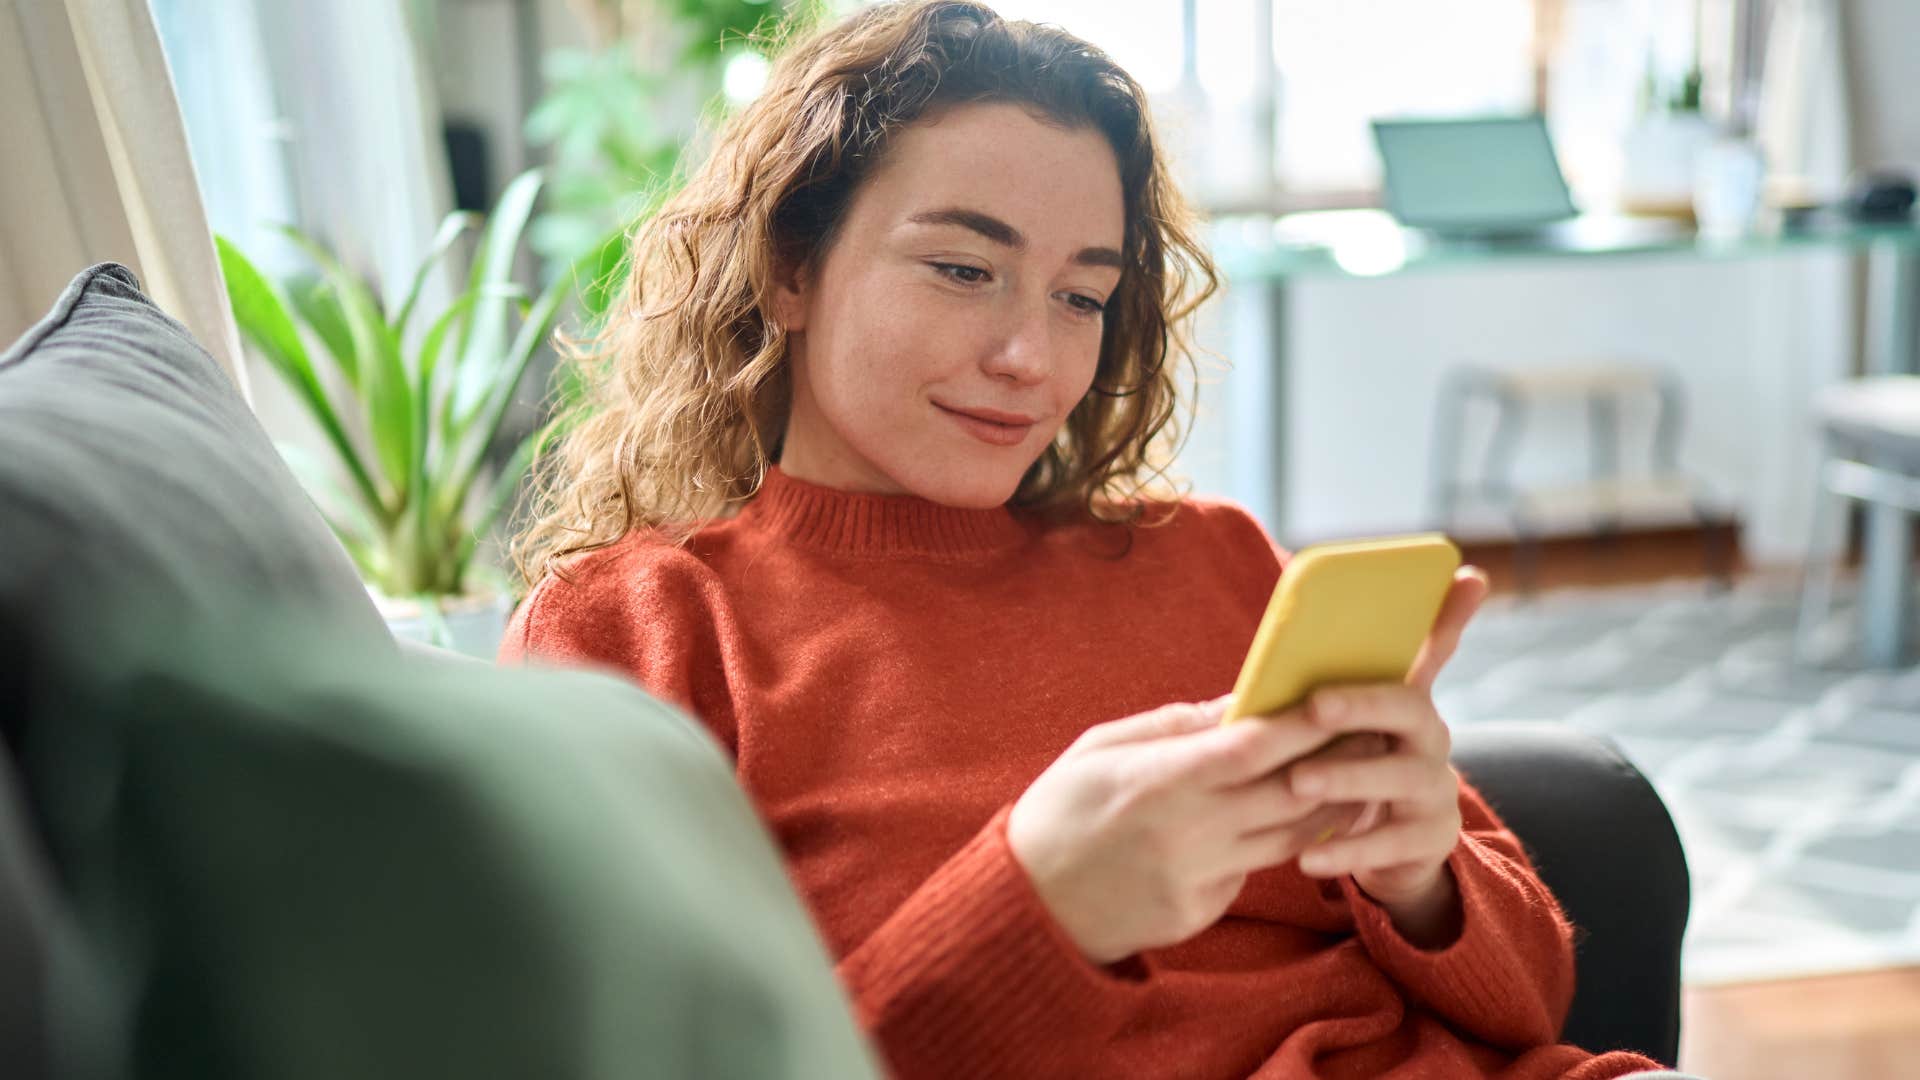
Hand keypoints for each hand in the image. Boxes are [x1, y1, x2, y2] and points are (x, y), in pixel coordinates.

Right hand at [1008, 694, 1364, 964]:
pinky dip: (1274, 845)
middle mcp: (1188, 832)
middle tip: (1374, 733)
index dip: (1302, 724)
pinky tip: (1293, 824)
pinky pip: (1252, 871)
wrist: (1028, 905)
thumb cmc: (1059, 810)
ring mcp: (1198, 878)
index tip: (1338, 699)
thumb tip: (1236, 704)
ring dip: (1329, 808)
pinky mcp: (1201, 911)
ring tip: (1359, 777)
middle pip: (1288, 794)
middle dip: (1337, 762)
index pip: (1252, 748)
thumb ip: (1172, 726)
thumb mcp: (1100, 749)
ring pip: (1288, 840)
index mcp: (1160, 781)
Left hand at [1281, 567, 1491, 927]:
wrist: (1388, 851)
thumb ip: (1323, 687)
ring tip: (1297, 782)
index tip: (1467, 575)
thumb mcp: (1342, 728)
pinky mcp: (1430, 839)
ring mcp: (1435, 789)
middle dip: (1363, 702)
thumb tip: (1284, 648)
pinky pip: (1389, 843)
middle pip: (1411, 707)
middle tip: (1314, 704)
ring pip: (1400, 777)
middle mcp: (1431, 738)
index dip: (1452, 614)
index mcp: (1407, 700)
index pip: (1434, 647)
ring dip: (1346, 776)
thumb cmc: (1351, 769)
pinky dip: (1345, 849)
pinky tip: (1307, 857)